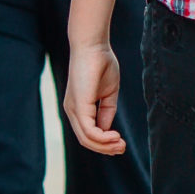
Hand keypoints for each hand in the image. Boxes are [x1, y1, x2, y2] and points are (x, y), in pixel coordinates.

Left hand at [64, 39, 126, 155]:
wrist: (93, 45)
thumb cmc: (101, 63)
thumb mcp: (108, 93)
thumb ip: (106, 111)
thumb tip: (107, 131)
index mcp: (78, 107)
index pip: (88, 133)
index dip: (105, 142)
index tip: (121, 142)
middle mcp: (72, 110)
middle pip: (86, 140)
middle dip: (105, 148)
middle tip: (123, 148)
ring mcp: (73, 109)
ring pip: (86, 139)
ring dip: (105, 146)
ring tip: (121, 144)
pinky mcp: (79, 106)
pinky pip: (89, 130)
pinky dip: (103, 137)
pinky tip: (116, 136)